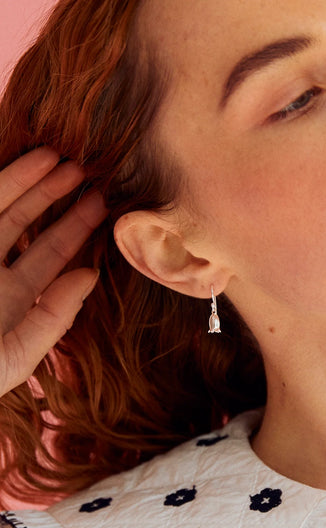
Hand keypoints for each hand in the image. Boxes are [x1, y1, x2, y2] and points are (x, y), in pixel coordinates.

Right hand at [0, 147, 107, 396]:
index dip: (75, 230)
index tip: (102, 206)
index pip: (48, 257)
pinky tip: (18, 163)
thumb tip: (90, 275)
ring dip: (23, 181)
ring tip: (57, 158)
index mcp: (8, 299)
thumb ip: (53, 318)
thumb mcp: (13, 357)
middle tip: (89, 173)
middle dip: (54, 198)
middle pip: (25, 226)